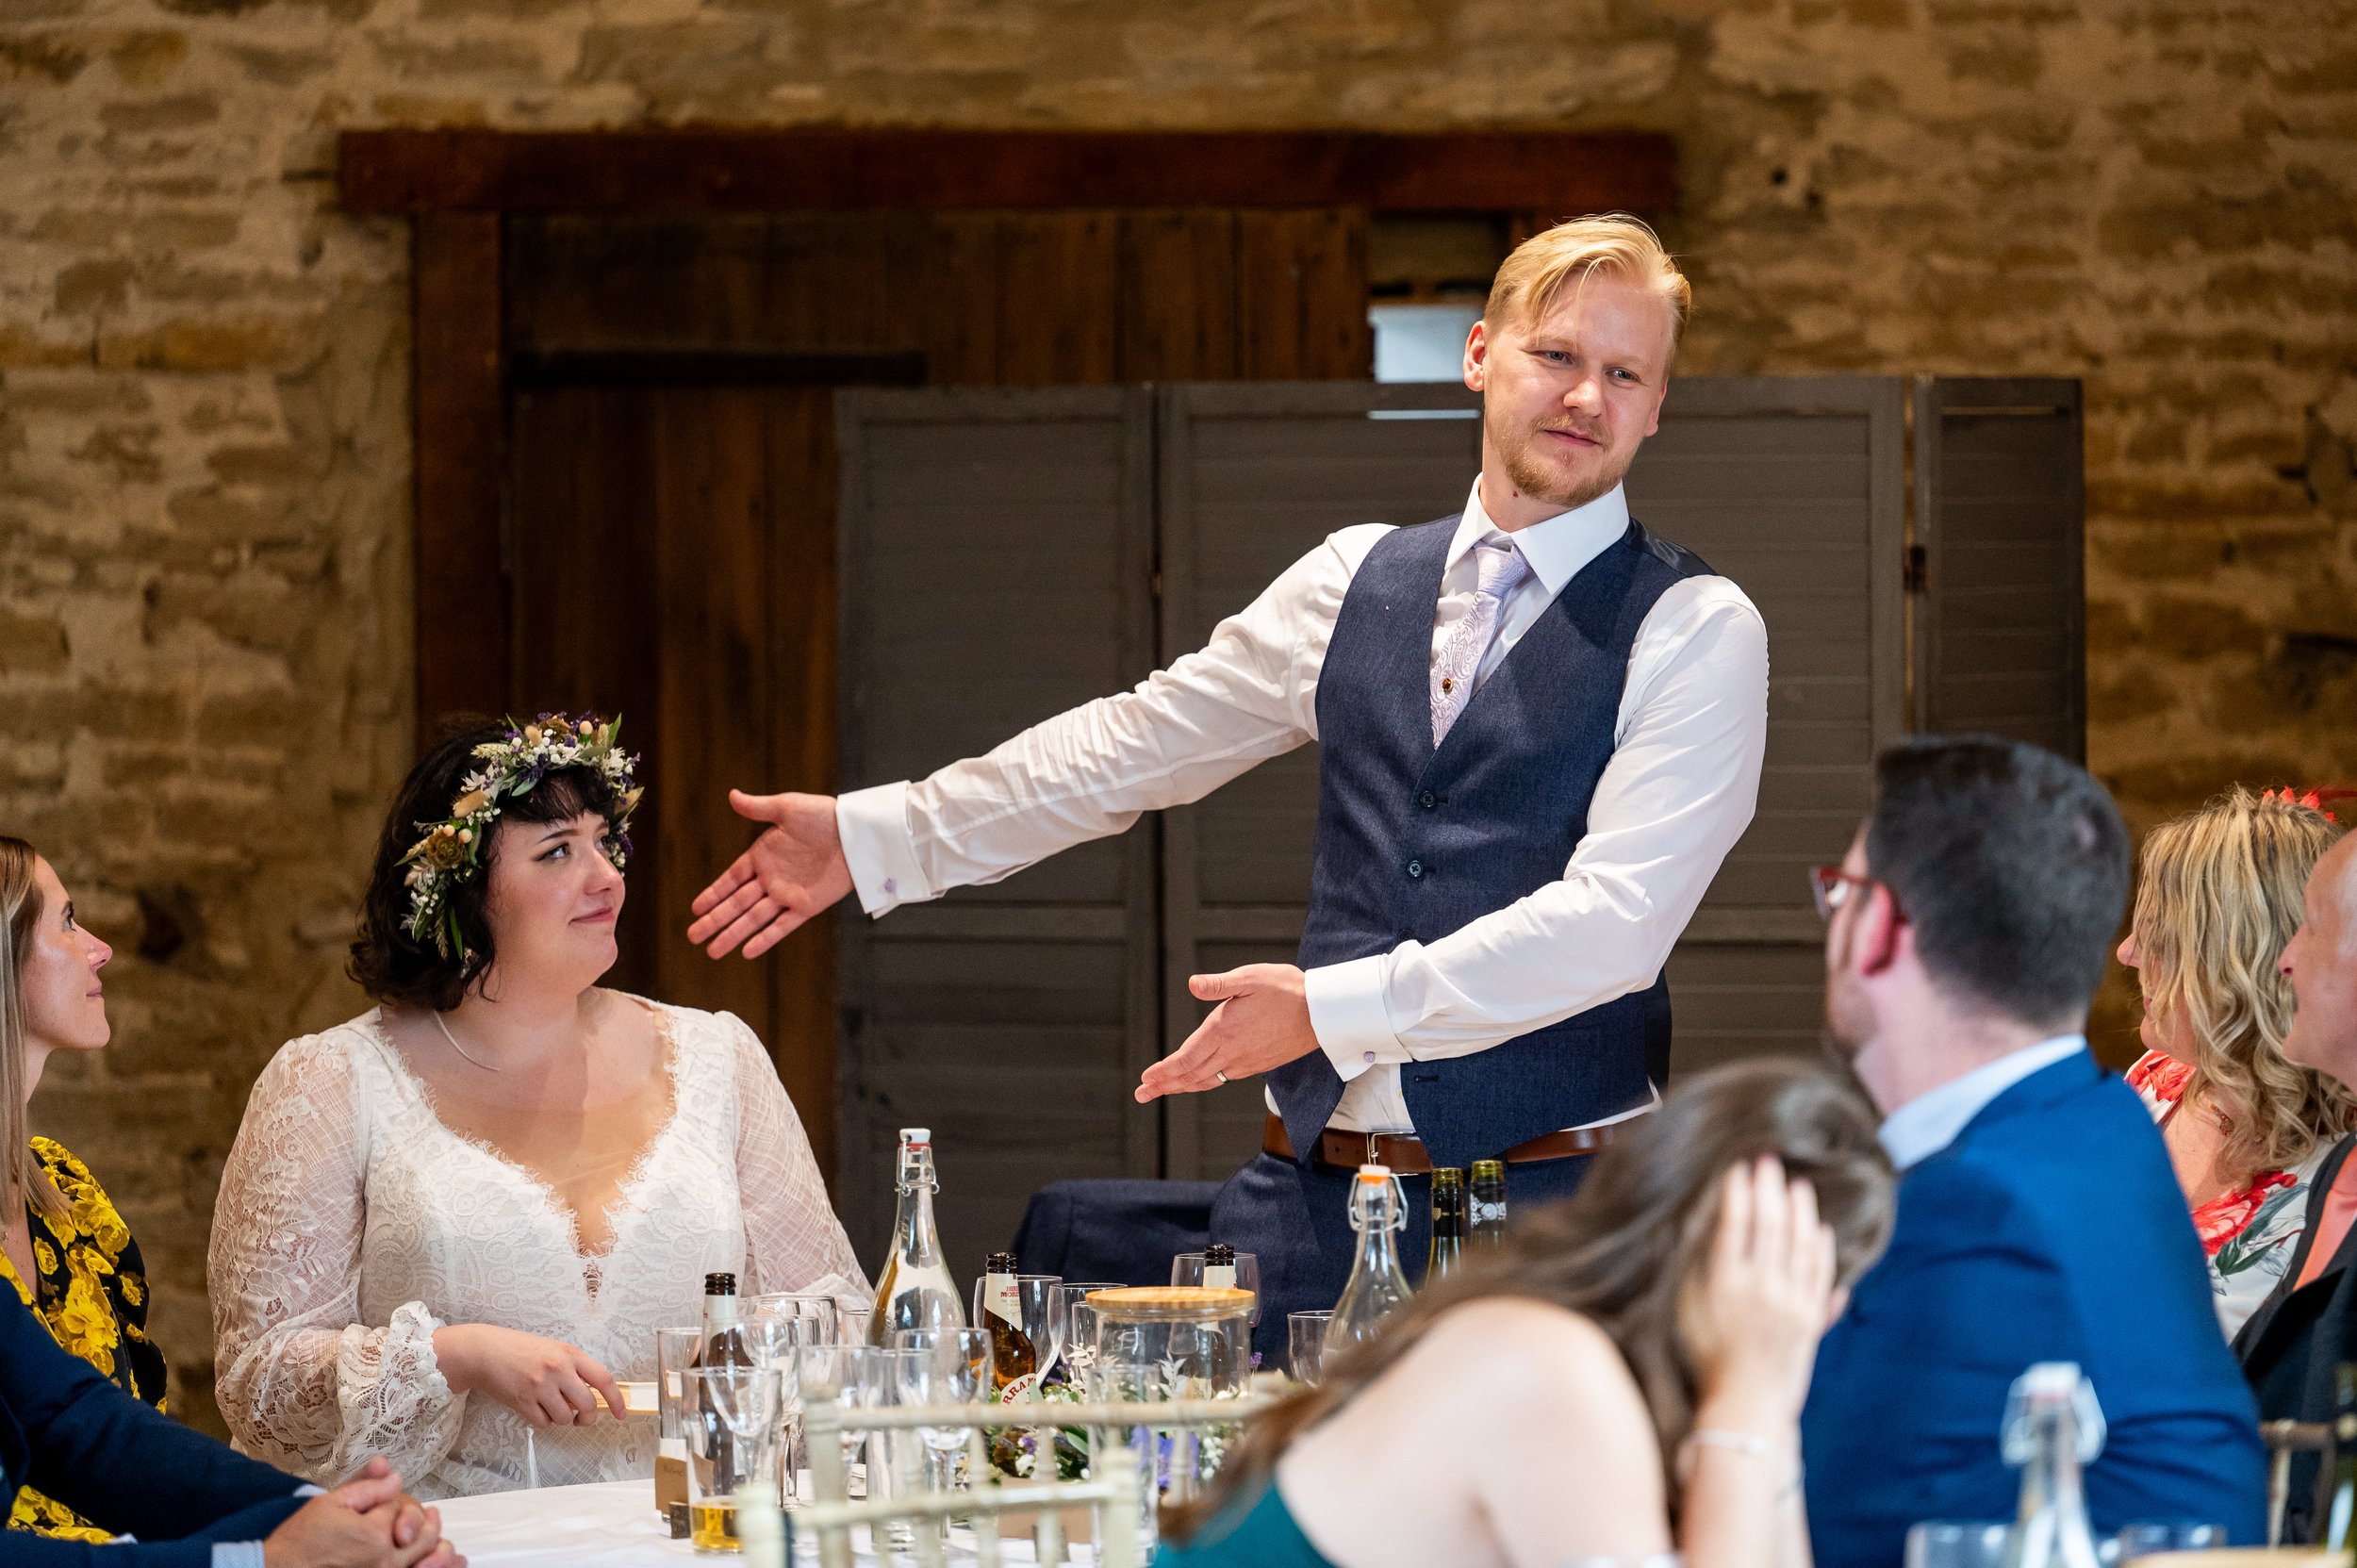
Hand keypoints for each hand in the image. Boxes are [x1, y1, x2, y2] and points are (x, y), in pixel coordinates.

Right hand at [263, 1460, 463, 1567]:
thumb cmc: (300, 1540)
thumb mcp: (329, 1504)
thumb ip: (366, 1489)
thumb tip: (395, 1477)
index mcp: (374, 1534)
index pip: (398, 1509)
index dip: (391, 1502)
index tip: (381, 1503)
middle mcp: (385, 1560)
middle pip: (424, 1536)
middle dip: (430, 1522)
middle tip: (434, 1515)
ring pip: (428, 1563)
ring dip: (443, 1554)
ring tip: (449, 1548)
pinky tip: (451, 1566)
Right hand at [432, 1323, 625, 1429]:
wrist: (486, 1351)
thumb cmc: (521, 1349)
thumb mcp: (554, 1349)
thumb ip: (574, 1368)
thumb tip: (594, 1395)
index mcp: (569, 1354)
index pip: (603, 1379)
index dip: (616, 1400)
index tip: (621, 1413)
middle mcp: (557, 1370)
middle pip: (587, 1405)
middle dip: (587, 1417)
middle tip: (581, 1417)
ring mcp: (539, 1386)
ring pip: (565, 1418)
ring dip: (562, 1419)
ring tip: (551, 1406)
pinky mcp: (522, 1402)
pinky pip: (543, 1423)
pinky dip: (543, 1421)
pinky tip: (535, 1408)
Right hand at [687, 791, 853, 958]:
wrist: (856, 833)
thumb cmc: (823, 815)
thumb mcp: (787, 808)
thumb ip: (758, 808)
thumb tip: (732, 795)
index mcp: (763, 856)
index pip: (731, 880)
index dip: (713, 894)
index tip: (695, 909)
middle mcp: (772, 878)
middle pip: (736, 904)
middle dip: (714, 920)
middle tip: (692, 937)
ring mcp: (788, 894)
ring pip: (754, 919)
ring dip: (733, 934)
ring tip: (711, 951)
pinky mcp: (807, 906)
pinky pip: (782, 926)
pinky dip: (765, 939)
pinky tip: (746, 952)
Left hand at [1135, 964, 1318, 1102]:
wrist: (1322, 1014)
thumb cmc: (1287, 989)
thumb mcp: (1251, 977)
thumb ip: (1219, 984)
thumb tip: (1192, 984)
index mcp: (1225, 1030)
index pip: (1186, 1059)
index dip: (1164, 1071)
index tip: (1145, 1080)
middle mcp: (1233, 1053)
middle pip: (1191, 1076)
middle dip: (1164, 1085)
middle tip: (1141, 1094)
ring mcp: (1246, 1062)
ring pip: (1207, 1080)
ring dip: (1182, 1086)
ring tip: (1163, 1090)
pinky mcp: (1258, 1064)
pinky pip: (1224, 1078)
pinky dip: (1204, 1082)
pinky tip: (1199, 1080)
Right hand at [1686, 1156, 1838, 1431]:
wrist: (1746, 1407)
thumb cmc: (1705, 1359)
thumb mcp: (1687, 1312)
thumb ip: (1698, 1271)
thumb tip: (1706, 1226)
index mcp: (1725, 1286)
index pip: (1734, 1225)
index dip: (1737, 1192)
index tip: (1738, 1167)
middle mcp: (1761, 1290)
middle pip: (1769, 1227)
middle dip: (1769, 1189)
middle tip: (1768, 1160)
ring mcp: (1791, 1305)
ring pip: (1801, 1245)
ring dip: (1800, 1210)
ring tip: (1798, 1184)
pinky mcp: (1812, 1320)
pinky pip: (1822, 1275)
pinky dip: (1822, 1249)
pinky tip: (1820, 1229)